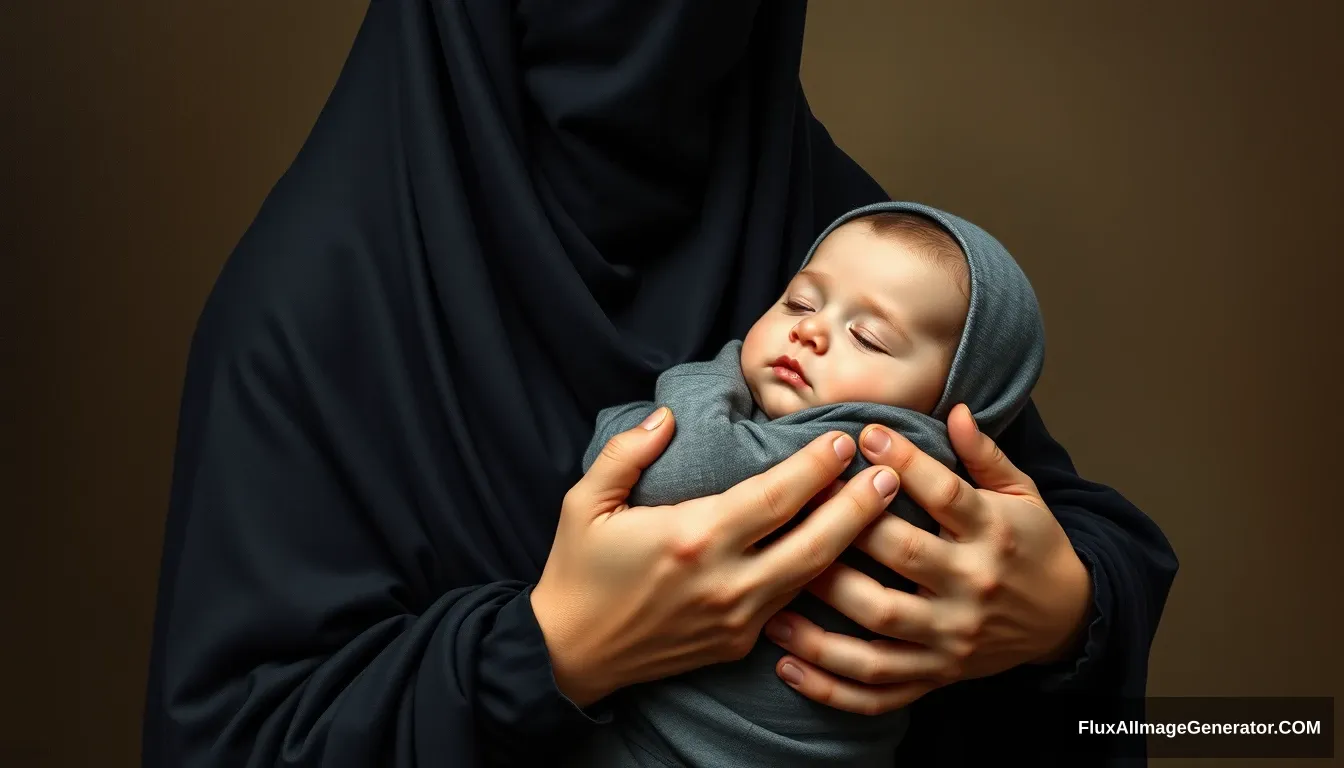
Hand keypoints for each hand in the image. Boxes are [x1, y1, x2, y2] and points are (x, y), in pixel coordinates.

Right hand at [530, 406, 900, 707]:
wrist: (569, 653)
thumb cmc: (577, 570)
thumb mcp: (584, 501)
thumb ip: (627, 452)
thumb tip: (669, 416)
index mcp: (692, 537)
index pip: (775, 497)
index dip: (815, 468)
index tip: (842, 441)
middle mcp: (726, 581)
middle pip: (815, 541)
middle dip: (860, 506)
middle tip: (893, 473)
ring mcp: (737, 619)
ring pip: (813, 577)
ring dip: (852, 541)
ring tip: (884, 507)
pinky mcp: (738, 644)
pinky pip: (792, 605)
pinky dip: (822, 576)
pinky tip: (844, 554)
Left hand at [762, 404, 1092, 714]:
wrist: (1066, 619)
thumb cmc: (1031, 544)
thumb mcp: (1021, 493)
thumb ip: (984, 454)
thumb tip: (954, 409)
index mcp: (994, 533)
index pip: (946, 493)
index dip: (904, 461)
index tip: (864, 434)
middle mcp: (972, 586)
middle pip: (903, 556)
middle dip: (848, 528)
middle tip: (800, 504)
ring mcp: (952, 637)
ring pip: (880, 626)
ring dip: (824, 609)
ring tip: (774, 593)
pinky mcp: (937, 675)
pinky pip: (878, 690)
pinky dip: (832, 686)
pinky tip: (787, 666)